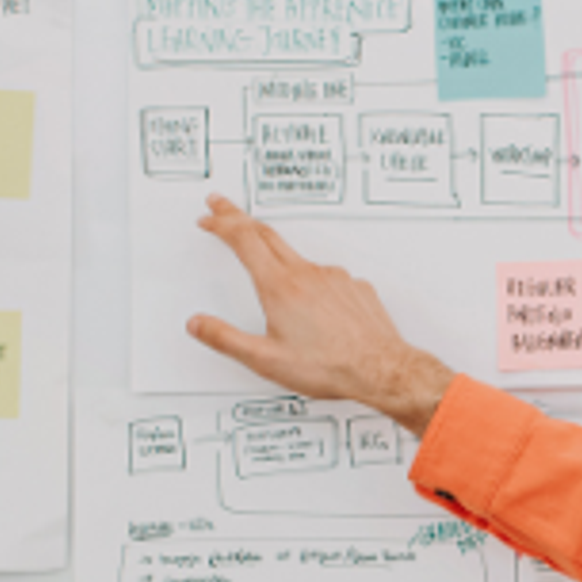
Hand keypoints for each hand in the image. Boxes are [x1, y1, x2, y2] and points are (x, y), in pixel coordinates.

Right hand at [190, 196, 454, 430]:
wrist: (382, 370)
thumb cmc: (332, 366)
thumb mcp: (265, 359)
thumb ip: (226, 339)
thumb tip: (198, 324)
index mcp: (280, 287)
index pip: (243, 239)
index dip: (222, 222)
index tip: (209, 215)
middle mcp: (308, 275)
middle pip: (268, 235)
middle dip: (241, 219)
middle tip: (223, 210)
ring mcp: (336, 278)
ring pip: (300, 258)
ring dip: (279, 255)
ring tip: (272, 273)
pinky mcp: (356, 288)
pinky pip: (329, 277)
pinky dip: (314, 281)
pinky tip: (315, 302)